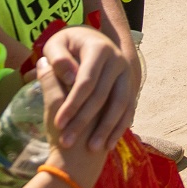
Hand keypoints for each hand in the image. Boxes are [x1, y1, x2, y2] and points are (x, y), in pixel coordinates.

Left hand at [37, 27, 133, 154]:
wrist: (90, 39)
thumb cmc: (66, 46)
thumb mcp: (55, 46)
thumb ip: (57, 60)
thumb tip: (66, 75)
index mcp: (99, 49)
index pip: (85, 82)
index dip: (72, 104)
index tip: (58, 124)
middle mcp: (117, 60)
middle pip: (102, 96)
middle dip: (85, 122)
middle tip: (67, 142)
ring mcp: (127, 73)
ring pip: (119, 105)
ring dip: (106, 129)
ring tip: (92, 148)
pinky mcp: (131, 86)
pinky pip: (128, 110)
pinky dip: (119, 127)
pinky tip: (108, 144)